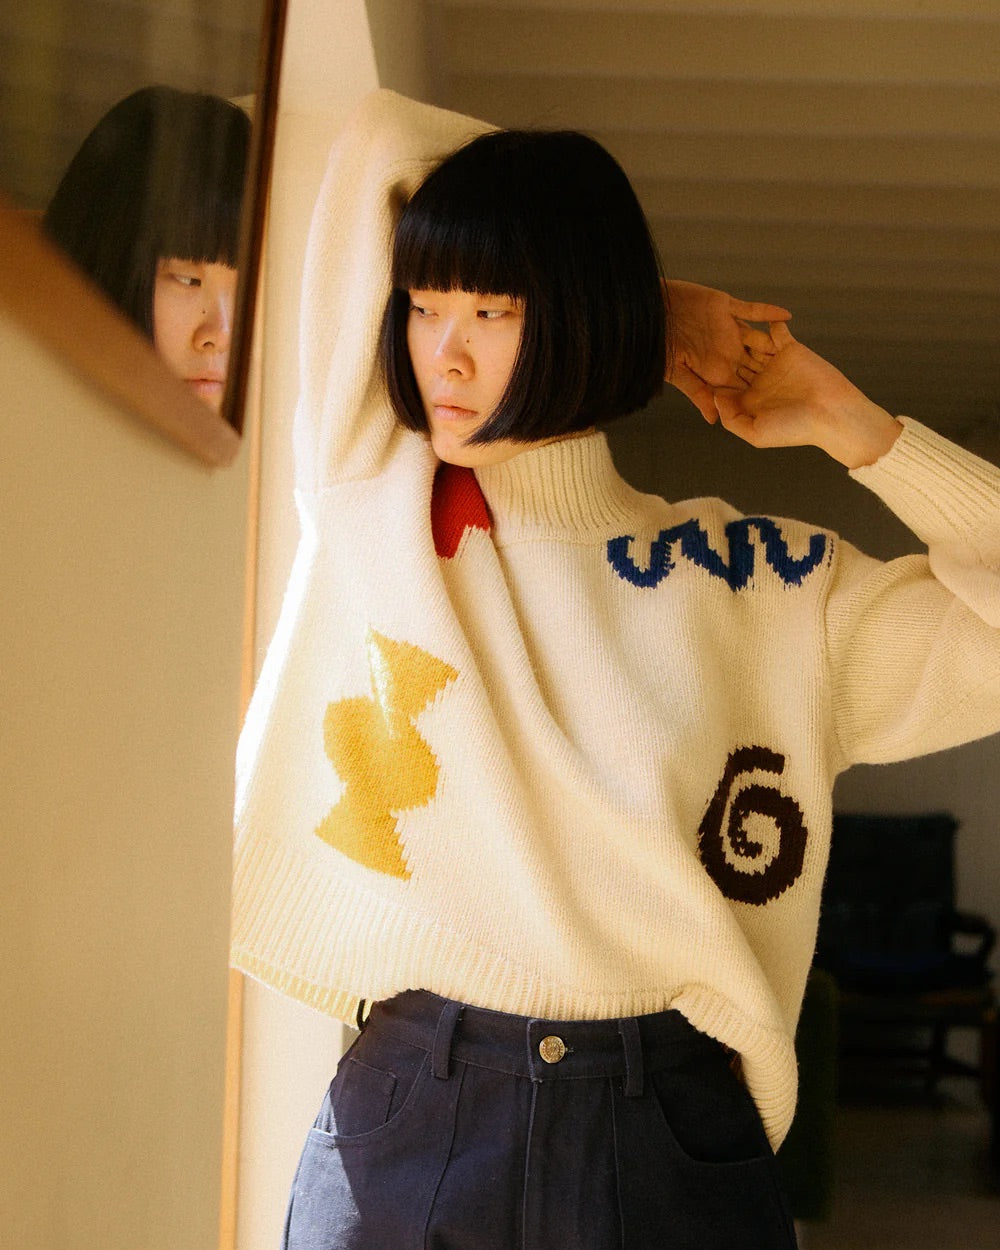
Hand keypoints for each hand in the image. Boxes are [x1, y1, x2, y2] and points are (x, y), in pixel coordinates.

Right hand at [665, 280, 791, 423]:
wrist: (646, 312)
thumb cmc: (655, 346)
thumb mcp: (676, 373)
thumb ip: (697, 393)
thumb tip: (714, 420)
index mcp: (714, 369)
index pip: (741, 385)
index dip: (759, 395)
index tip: (782, 409)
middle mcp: (724, 351)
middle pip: (755, 364)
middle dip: (774, 373)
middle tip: (800, 385)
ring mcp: (727, 329)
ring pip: (757, 338)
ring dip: (775, 344)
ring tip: (800, 353)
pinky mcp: (725, 307)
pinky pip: (752, 311)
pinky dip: (767, 313)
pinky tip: (786, 315)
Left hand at [712, 324, 901, 467]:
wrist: (832, 415)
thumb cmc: (794, 430)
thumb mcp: (755, 433)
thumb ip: (731, 418)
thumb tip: (716, 396)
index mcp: (749, 400)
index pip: (723, 384)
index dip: (706, 375)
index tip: (686, 362)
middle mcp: (759, 380)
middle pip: (733, 361)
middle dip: (716, 348)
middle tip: (694, 331)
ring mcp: (774, 363)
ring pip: (750, 343)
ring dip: (735, 331)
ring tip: (715, 316)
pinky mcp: (791, 348)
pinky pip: (775, 331)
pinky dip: (766, 320)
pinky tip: (749, 310)